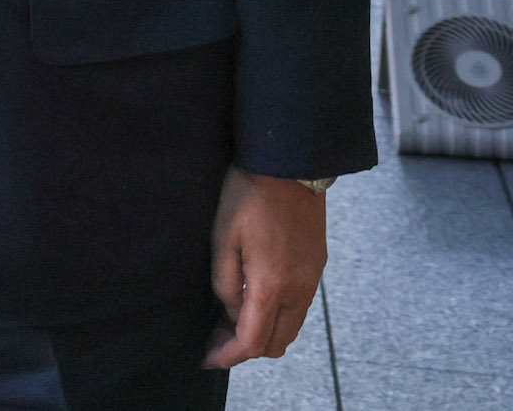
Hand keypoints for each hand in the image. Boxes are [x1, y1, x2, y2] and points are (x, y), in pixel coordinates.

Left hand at [204, 167, 327, 366]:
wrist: (290, 166)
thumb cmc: (248, 197)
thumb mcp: (222, 237)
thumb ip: (225, 282)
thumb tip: (231, 310)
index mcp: (272, 285)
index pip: (253, 341)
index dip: (228, 355)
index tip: (207, 358)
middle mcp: (299, 290)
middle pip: (276, 342)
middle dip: (245, 349)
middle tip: (215, 338)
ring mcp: (312, 279)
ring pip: (291, 327)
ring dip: (263, 333)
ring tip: (230, 321)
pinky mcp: (317, 267)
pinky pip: (299, 307)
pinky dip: (278, 315)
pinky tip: (253, 300)